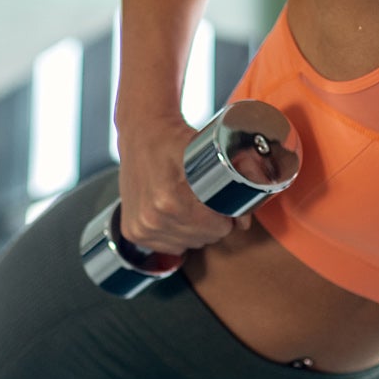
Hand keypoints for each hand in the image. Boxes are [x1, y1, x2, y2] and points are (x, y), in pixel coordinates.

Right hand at [116, 115, 252, 257]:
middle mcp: (153, 217)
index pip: (218, 229)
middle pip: (203, 238)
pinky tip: (174, 214)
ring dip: (192, 230)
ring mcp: (141, 226)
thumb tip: (245, 223)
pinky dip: (174, 235)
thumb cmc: (178, 140)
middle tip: (204, 201)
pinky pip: (167, 247)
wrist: (143, 131)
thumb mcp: (215, 153)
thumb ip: (242, 179)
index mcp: (172, 201)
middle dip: (210, 224)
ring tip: (188, 205)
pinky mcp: (132, 231)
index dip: (226, 217)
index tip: (221, 203)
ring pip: (187, 244)